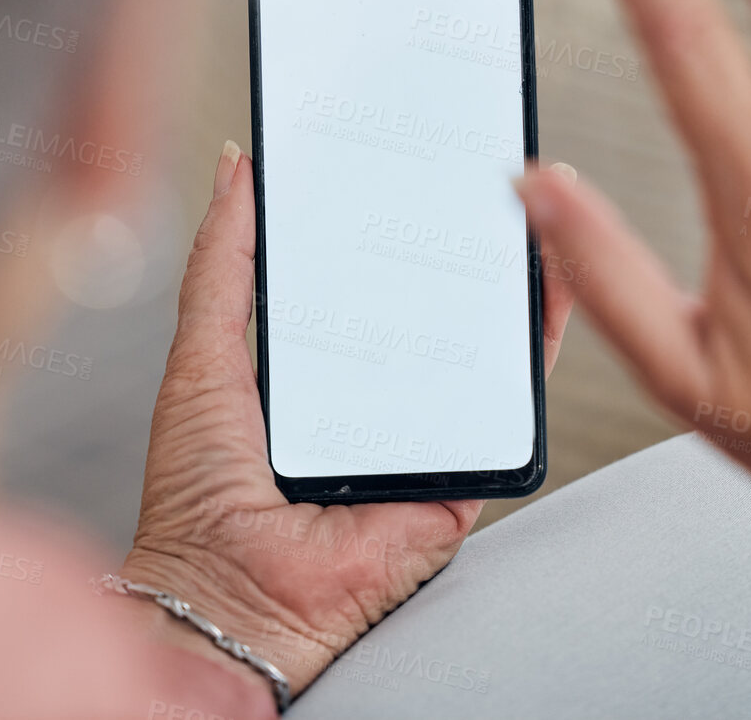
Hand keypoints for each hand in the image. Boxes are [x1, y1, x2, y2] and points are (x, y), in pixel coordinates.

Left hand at [121, 142, 573, 699]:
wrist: (236, 596)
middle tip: (468, 163)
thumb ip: (223, 263)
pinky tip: (549, 285)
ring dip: (504, 277)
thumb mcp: (202, 352)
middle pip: (424, 298)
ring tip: (523, 205)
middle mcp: (370, 392)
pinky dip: (537, 341)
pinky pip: (510, 398)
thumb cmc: (201, 496)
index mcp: (309, 362)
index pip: (356, 271)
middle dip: (448, 234)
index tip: (397, 153)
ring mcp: (420, 428)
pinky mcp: (463, 468)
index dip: (378, 213)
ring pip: (477, 341)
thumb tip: (239, 169)